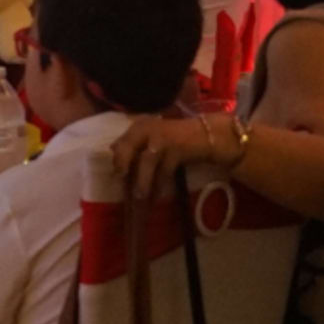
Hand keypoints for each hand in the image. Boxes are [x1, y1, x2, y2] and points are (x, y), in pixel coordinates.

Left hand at [112, 111, 227, 202]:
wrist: (210, 134)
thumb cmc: (180, 138)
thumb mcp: (155, 137)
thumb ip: (135, 143)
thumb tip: (112, 151)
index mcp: (141, 126)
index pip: (122, 141)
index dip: (117, 158)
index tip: (115, 174)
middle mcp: (149, 129)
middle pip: (128, 147)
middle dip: (122, 164)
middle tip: (120, 181)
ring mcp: (164, 138)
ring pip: (147, 161)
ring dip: (142, 181)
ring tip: (139, 197)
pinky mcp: (178, 149)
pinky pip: (164, 170)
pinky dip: (159, 184)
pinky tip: (157, 196)